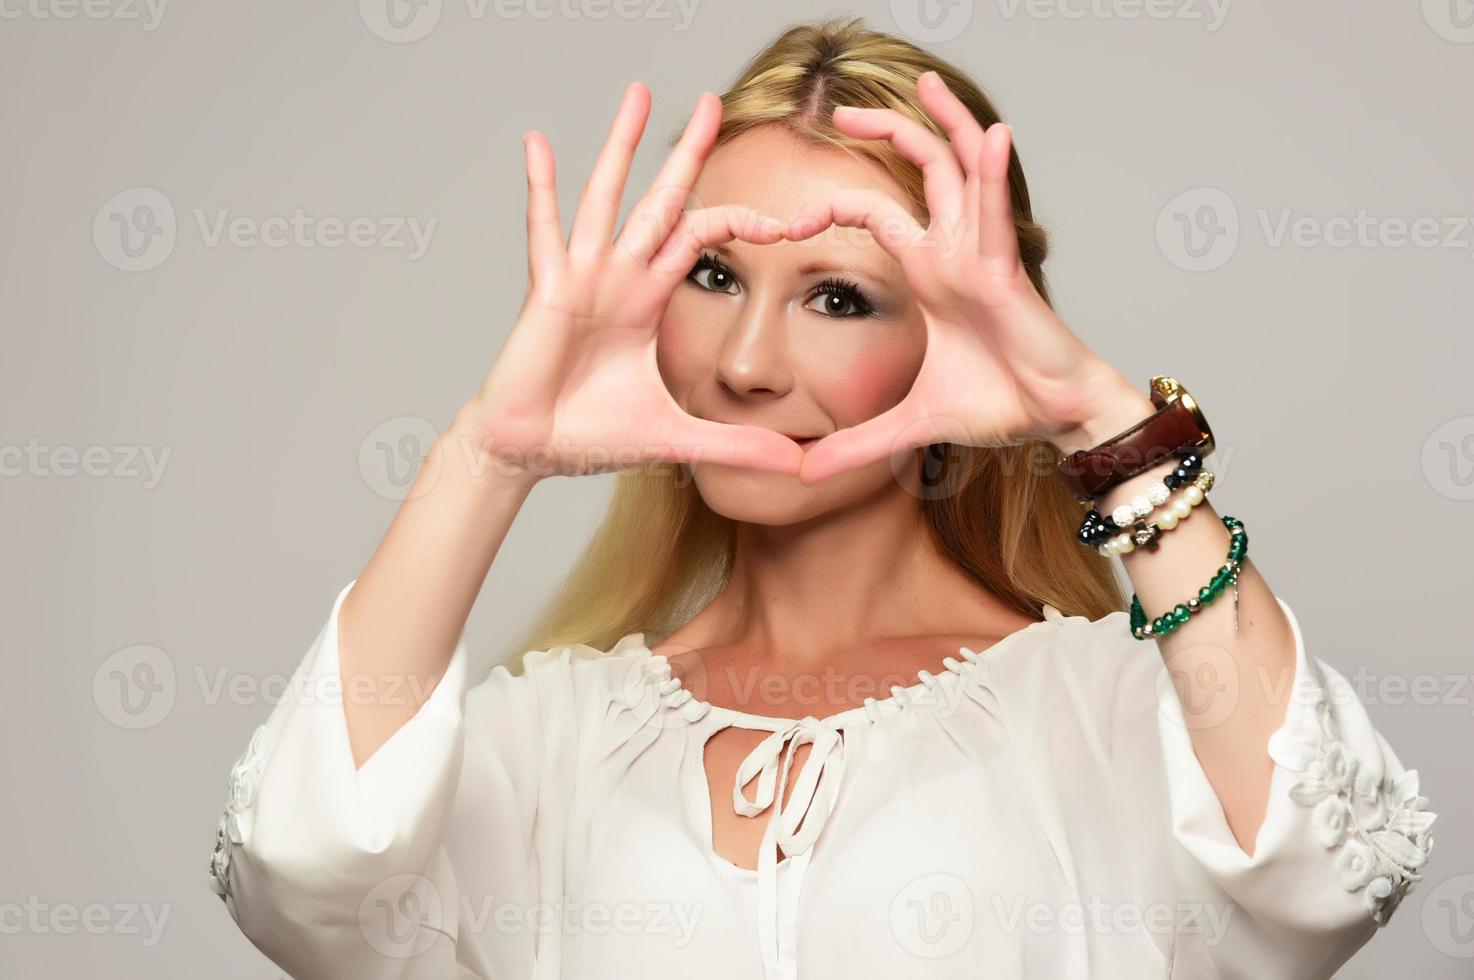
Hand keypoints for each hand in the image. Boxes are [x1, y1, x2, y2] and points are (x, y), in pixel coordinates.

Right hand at [464, 82, 804, 481]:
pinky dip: (540, 185)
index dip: (743, 223)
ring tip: (639, 93)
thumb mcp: (678, 437)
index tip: (788, 224)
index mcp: (650, 298)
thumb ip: (737, 446)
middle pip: (662, 199)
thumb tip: (798, 467)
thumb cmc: (591, 434)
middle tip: (713, 102)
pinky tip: (538, 141)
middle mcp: (620, 275)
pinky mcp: (549, 288)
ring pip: (609, 196)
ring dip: (622, 145)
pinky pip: (544, 229)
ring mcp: (583, 276)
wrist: (532, 451)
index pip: (702, 238)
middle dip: (686, 152)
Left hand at [782, 71, 1150, 484]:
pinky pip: (997, 211)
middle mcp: (952, 249)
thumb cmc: (998, 404)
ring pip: (962, 168)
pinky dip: (994, 171)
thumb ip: (858, 444)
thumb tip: (806, 474)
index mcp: (929, 270)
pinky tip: (991, 135)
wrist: (1053, 418)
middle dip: (885, 131)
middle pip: (920, 167)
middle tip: (840, 109)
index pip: (875, 214)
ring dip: (945, 122)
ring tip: (924, 82)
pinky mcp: (1006, 270)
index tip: (785, 222)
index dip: (831, 207)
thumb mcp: (910, 422)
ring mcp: (980, 252)